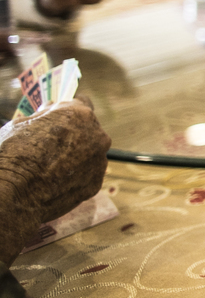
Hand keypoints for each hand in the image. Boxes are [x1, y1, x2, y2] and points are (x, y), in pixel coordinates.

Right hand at [0, 100, 110, 264]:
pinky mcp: (95, 184)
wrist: (12, 193)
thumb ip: (45, 116)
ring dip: (77, 157)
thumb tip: (52, 109)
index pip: (83, 103)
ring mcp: (99, 162)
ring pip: (90, 154)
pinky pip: (87, 175)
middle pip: (88, 131)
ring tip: (51, 168)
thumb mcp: (22, 124)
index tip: (65, 116)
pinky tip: (55, 181)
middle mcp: (97, 136)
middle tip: (52, 146)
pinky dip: (75, 177)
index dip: (71, 110)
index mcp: (80, 115)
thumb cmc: (12, 154)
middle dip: (74, 136)